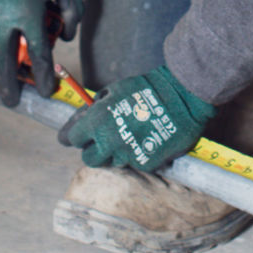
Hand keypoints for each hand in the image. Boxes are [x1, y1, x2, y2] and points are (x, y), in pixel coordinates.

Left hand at [58, 64, 215, 172]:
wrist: (181, 97)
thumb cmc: (145, 89)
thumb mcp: (113, 90)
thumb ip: (95, 108)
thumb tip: (82, 119)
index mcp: (97, 121)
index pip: (72, 138)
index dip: (77, 135)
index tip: (82, 135)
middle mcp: (109, 141)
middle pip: (89, 158)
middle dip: (93, 150)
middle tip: (104, 141)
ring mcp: (127, 154)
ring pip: (112, 162)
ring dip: (117, 153)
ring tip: (131, 135)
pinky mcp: (145, 163)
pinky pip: (134, 163)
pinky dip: (138, 154)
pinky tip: (147, 140)